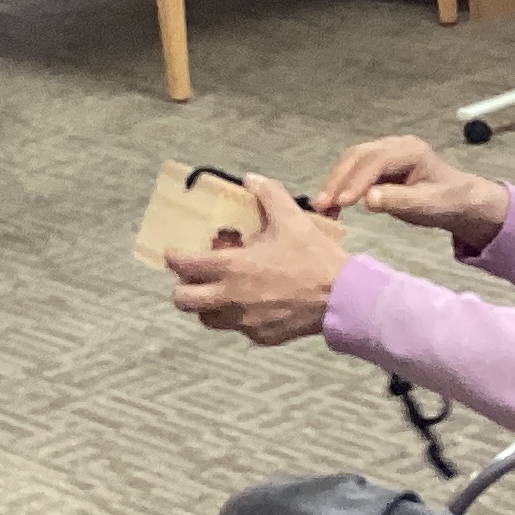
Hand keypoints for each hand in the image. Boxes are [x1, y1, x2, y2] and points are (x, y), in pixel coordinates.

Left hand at [165, 176, 349, 346]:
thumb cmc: (314, 257)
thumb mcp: (291, 218)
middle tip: (190, 278)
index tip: (173, 253)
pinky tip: (252, 304)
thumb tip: (250, 178)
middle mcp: (231, 297)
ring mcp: (244, 321)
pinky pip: (238, 328)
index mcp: (232, 267)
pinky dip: (238, 316)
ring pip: (207, 319)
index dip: (172, 258)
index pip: (183, 266)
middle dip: (181, 288)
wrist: (342, 296)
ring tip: (218, 292)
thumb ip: (267, 194)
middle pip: (183, 301)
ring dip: (206, 305)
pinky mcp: (260, 335)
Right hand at [313, 134, 510, 250]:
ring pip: (351, 160)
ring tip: (322, 207)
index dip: (357, 180)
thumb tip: (368, 199)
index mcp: (411, 151)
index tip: (342, 203)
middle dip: (338, 180)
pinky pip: (353, 168)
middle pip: (358, 155)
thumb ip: (400, 201)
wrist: (457, 198)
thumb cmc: (446, 202)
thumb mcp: (428, 206)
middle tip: (322, 205)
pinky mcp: (377, 163)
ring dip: (334, 182)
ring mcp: (385, 151)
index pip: (377, 160)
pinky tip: (333, 204)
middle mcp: (395, 145)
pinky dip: (340, 185)